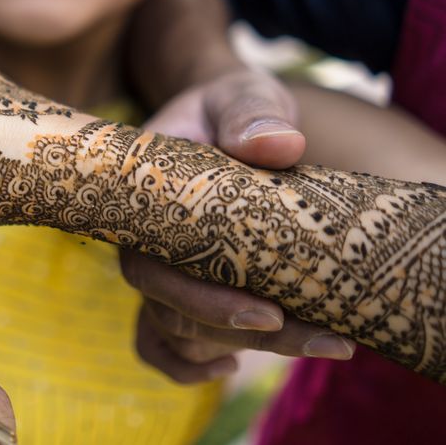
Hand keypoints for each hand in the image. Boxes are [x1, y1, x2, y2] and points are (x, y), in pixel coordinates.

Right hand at [123, 68, 354, 382]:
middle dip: (244, 331)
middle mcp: (141, 241)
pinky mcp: (175, 283)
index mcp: (142, 199)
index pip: (153, 264)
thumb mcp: (239, 94)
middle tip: (324, 339)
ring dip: (246, 347)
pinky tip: (230, 369)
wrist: (219, 114)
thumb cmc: (226, 105)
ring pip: (179, 328)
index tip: (266, 313)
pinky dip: (184, 365)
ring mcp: (156, 266)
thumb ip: (251, 112)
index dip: (202, 298)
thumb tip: (279, 144)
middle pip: (172, 308)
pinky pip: (156, 339)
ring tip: (323, 344)